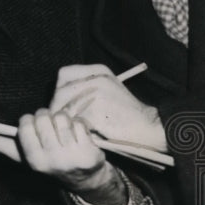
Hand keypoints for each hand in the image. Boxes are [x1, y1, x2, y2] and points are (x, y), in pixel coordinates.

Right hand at [0, 110, 127, 204]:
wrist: (82, 177)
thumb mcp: (19, 154)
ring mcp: (72, 157)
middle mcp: (51, 160)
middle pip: (43, 117)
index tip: (31, 126)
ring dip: (62, 119)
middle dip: (45, 116)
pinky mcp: (90, 152)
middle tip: (48, 127)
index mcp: (33, 160)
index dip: (28, 121)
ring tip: (63, 131)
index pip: (25, 125)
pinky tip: (78, 135)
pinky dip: (79, 124)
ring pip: (61, 117)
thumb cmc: (45, 159)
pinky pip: (79, 122)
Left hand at [50, 64, 166, 151]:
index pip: (64, 74)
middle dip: (59, 109)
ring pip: (65, 108)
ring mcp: (95, 93)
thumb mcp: (107, 90)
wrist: (149, 126)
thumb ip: (85, 89)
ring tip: (78, 129)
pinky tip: (86, 133)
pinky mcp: (95, 111)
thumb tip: (56, 100)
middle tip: (65, 122)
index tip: (62, 104)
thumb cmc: (126, 114)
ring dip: (67, 121)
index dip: (59, 90)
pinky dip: (77, 130)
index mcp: (98, 70)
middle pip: (60, 92)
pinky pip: (74, 122)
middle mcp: (96, 78)